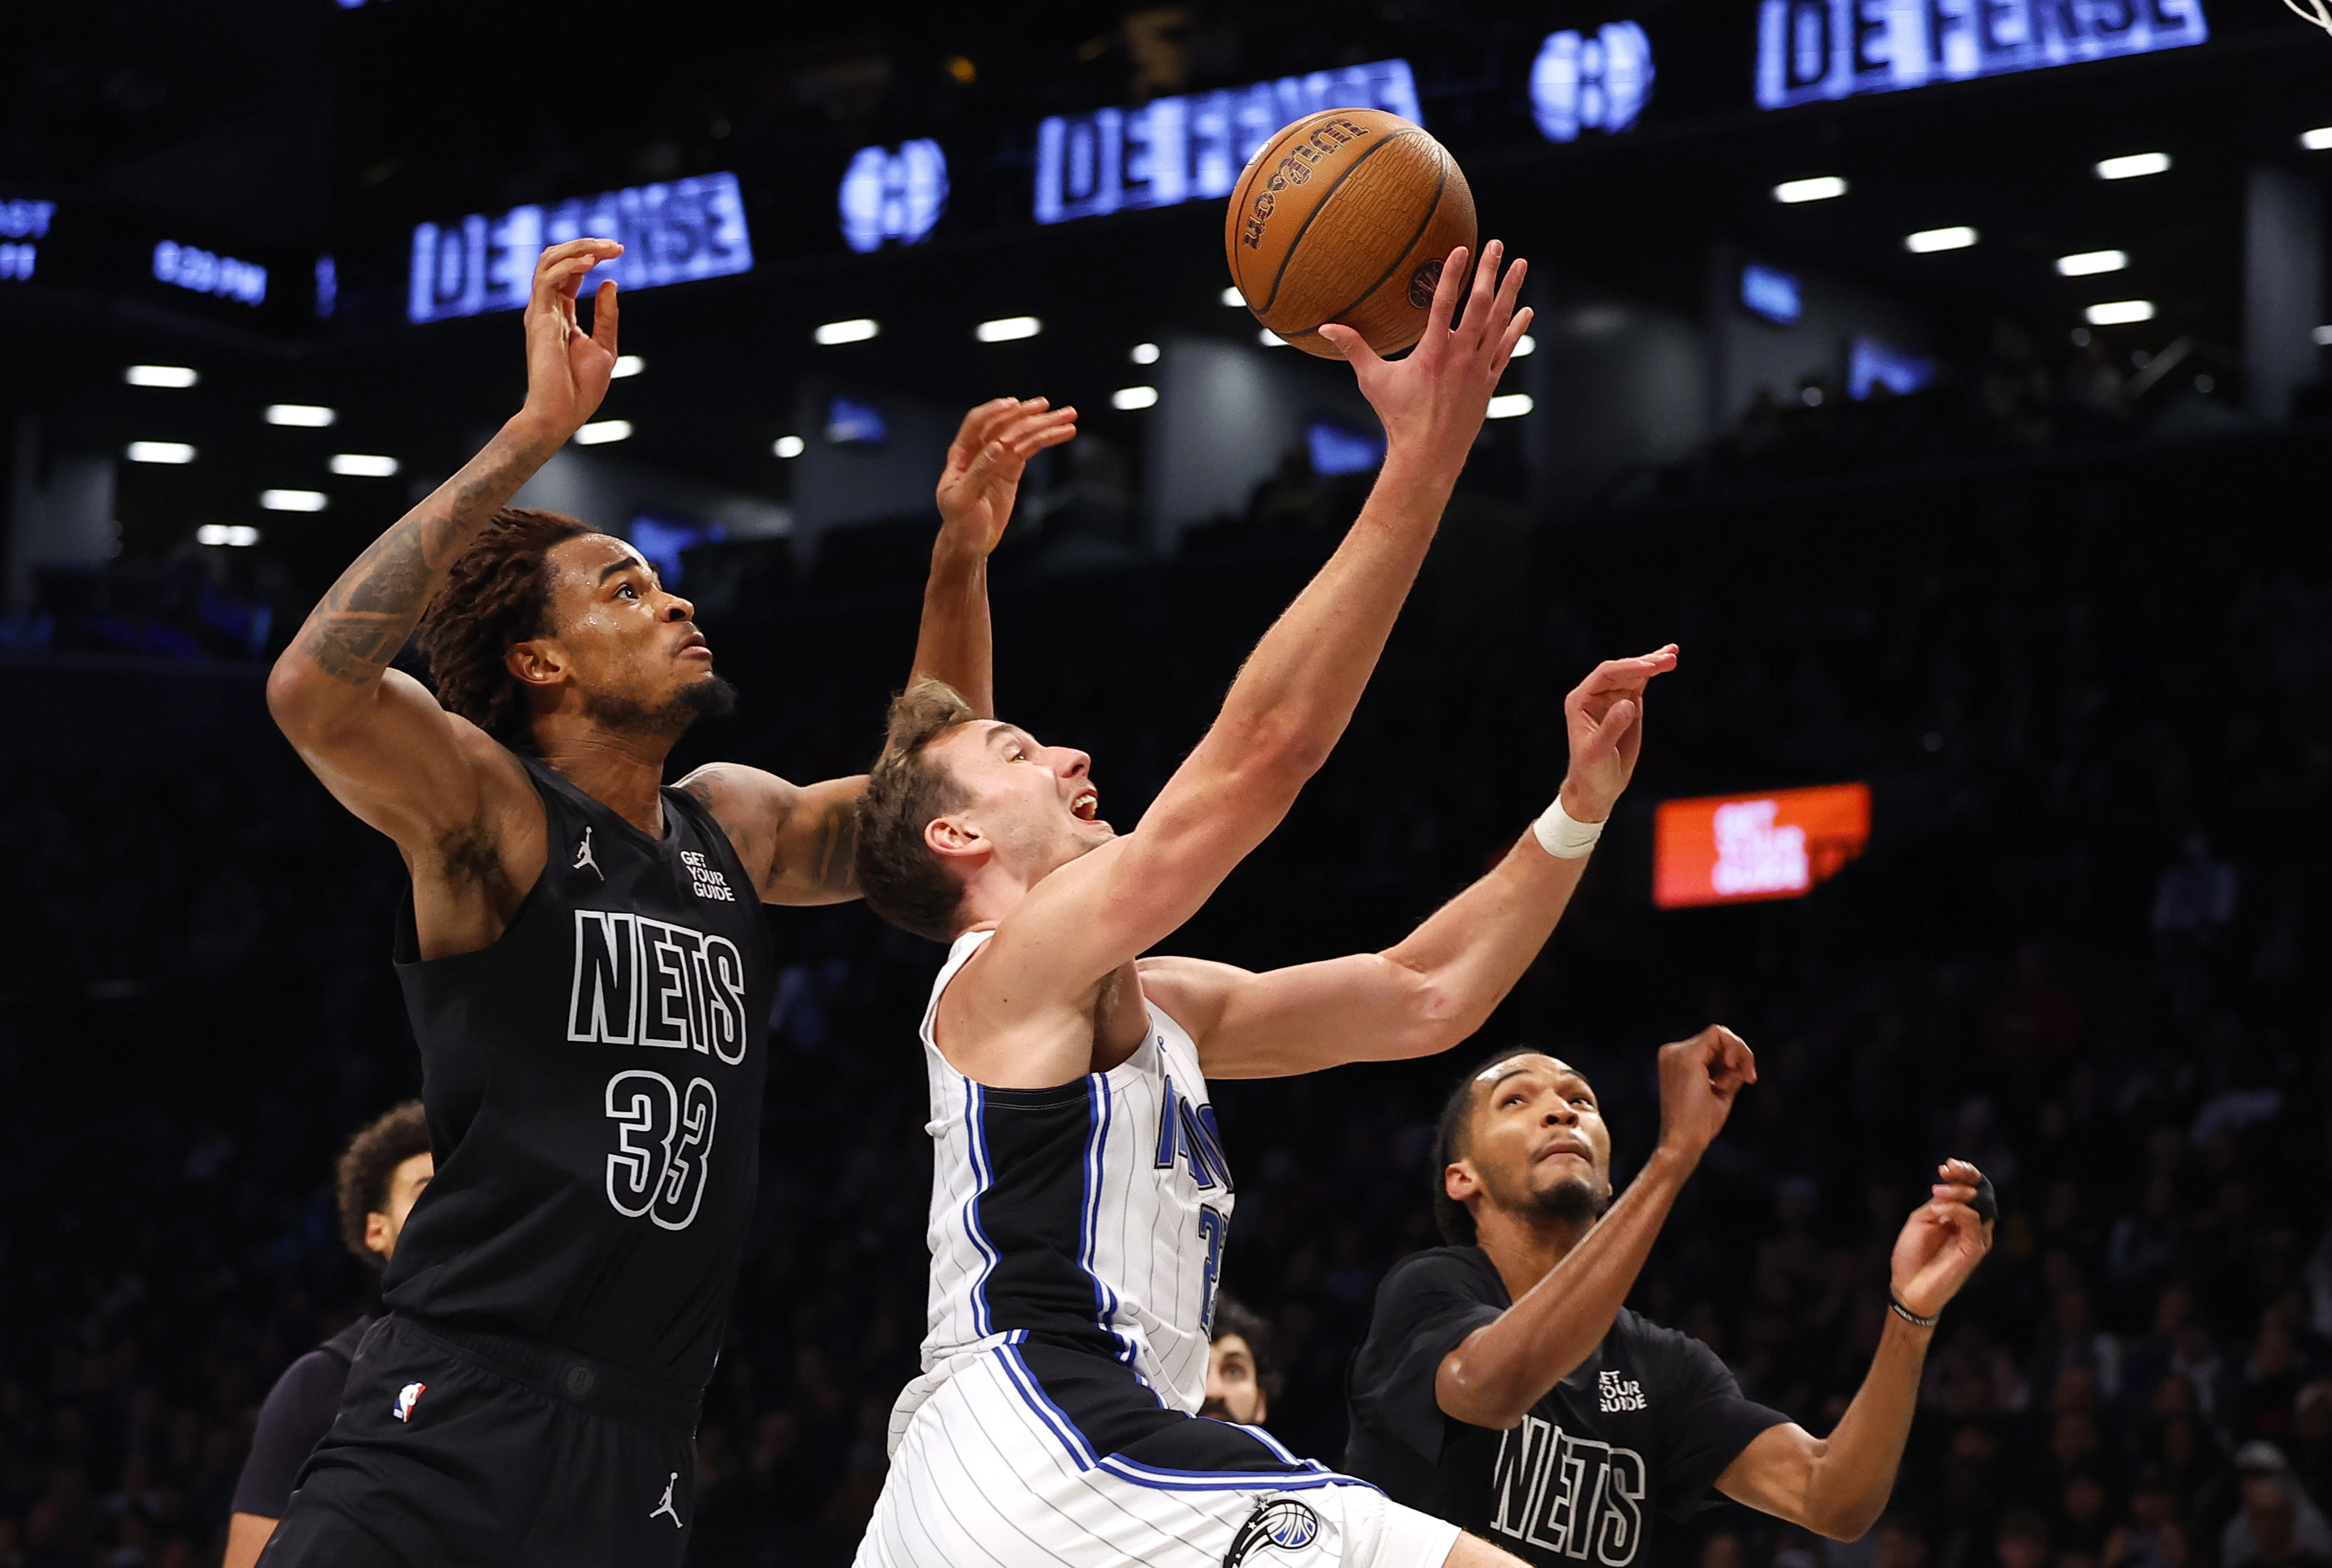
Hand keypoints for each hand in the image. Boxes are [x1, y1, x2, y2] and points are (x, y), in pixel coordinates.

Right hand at [518, 238, 622, 442]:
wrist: (561, 415)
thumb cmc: (579, 389)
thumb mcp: (604, 346)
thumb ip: (606, 315)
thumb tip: (609, 283)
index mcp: (561, 314)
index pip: (570, 272)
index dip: (591, 255)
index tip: (618, 250)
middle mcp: (546, 308)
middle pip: (557, 260)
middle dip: (586, 245)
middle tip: (615, 245)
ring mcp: (540, 312)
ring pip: (548, 262)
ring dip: (578, 249)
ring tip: (605, 248)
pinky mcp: (538, 320)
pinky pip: (547, 281)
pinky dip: (568, 266)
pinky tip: (591, 262)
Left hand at [935, 397, 1079, 555]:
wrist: (970, 542)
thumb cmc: (959, 523)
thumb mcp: (962, 500)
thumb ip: (979, 471)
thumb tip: (998, 445)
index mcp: (961, 453)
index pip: (977, 423)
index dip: (994, 412)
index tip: (1014, 405)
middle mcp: (980, 449)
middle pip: (1006, 425)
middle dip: (1028, 415)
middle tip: (1051, 407)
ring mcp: (998, 457)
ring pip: (1023, 435)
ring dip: (1046, 424)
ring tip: (1069, 416)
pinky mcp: (1012, 468)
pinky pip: (1031, 448)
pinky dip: (1047, 439)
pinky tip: (1062, 432)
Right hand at [1318, 241, 1531, 484]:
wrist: (1429, 455)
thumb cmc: (1398, 418)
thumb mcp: (1372, 381)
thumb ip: (1354, 348)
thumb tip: (1325, 328)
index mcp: (1432, 353)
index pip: (1443, 305)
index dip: (1451, 275)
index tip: (1461, 249)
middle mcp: (1460, 356)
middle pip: (1480, 306)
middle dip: (1489, 272)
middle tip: (1497, 245)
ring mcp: (1479, 369)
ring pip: (1500, 322)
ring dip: (1510, 291)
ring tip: (1520, 263)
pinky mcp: (1489, 382)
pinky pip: (1507, 349)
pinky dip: (1517, 328)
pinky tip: (1525, 309)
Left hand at [1557, 646, 1678, 822]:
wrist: (1596, 788)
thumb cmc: (1591, 772)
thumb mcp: (1599, 751)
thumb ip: (1612, 726)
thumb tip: (1629, 702)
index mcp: (1581, 700)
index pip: (1606, 674)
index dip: (1629, 668)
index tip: (1651, 667)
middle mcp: (1595, 694)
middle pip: (1622, 670)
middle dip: (1645, 663)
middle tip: (1669, 658)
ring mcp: (1612, 698)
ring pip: (1633, 674)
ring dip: (1653, 663)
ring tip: (1673, 654)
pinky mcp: (1627, 705)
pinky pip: (1641, 683)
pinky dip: (1654, 673)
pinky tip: (1668, 661)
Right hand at [1653, 1026, 1754, 1162]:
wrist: (1684, 1142)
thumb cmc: (1701, 1124)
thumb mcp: (1720, 1091)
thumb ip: (1728, 1072)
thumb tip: (1742, 1056)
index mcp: (1675, 1061)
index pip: (1712, 1045)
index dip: (1736, 1058)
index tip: (1748, 1080)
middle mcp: (1672, 1052)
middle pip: (1718, 1038)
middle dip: (1740, 1057)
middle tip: (1748, 1079)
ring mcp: (1677, 1053)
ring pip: (1721, 1034)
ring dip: (1738, 1058)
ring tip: (1731, 1085)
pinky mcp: (1687, 1056)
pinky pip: (1719, 1035)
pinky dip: (1735, 1050)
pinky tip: (1733, 1069)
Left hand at [1891, 1159, 1994, 1318]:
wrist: (1908, 1287)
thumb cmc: (1911, 1255)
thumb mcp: (1921, 1220)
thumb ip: (1939, 1203)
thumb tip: (1957, 1188)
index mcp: (1957, 1216)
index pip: (1969, 1189)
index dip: (1962, 1174)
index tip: (1946, 1166)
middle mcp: (1970, 1225)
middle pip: (1981, 1193)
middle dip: (1967, 1176)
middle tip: (1949, 1167)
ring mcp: (1975, 1237)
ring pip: (1980, 1204)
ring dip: (1958, 1192)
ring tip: (1936, 1190)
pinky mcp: (1975, 1249)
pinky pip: (1973, 1221)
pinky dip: (1956, 1211)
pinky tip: (1938, 1212)